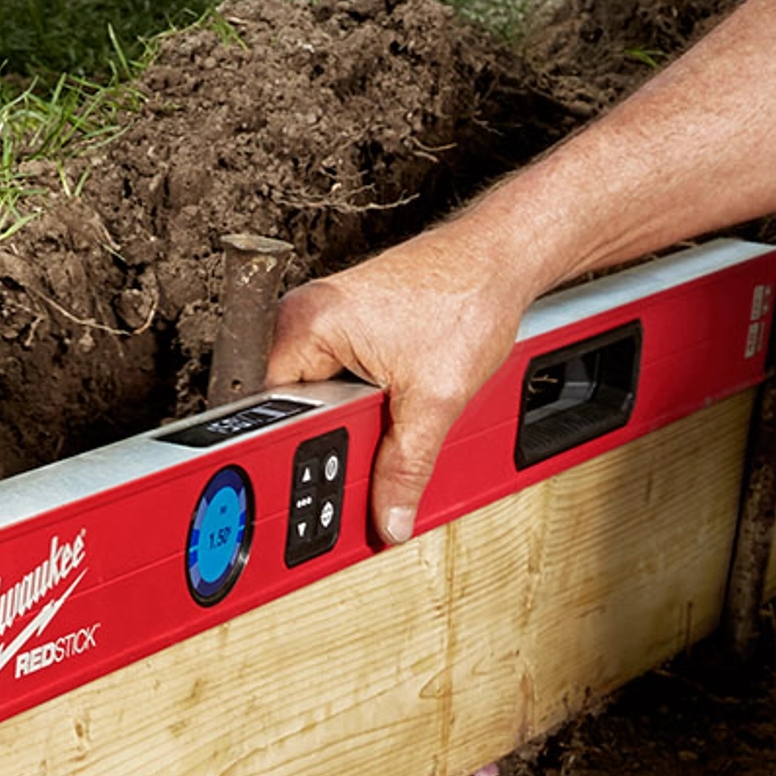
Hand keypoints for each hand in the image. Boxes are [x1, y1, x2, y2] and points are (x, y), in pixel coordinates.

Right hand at [265, 231, 524, 544]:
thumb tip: (388, 517)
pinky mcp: (343, 321)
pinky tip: (393, 393)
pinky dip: (361, 395)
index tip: (319, 473)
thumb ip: (405, 469)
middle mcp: (304, 314)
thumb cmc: (469, 298)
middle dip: (333, 433)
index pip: (273, 412)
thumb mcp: (435, 402)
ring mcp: (322, 316)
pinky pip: (335, 375)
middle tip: (371, 439)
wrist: (501, 258)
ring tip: (390, 406)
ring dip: (350, 414)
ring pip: (317, 394)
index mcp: (306, 325)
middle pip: (293, 406)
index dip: (300, 449)